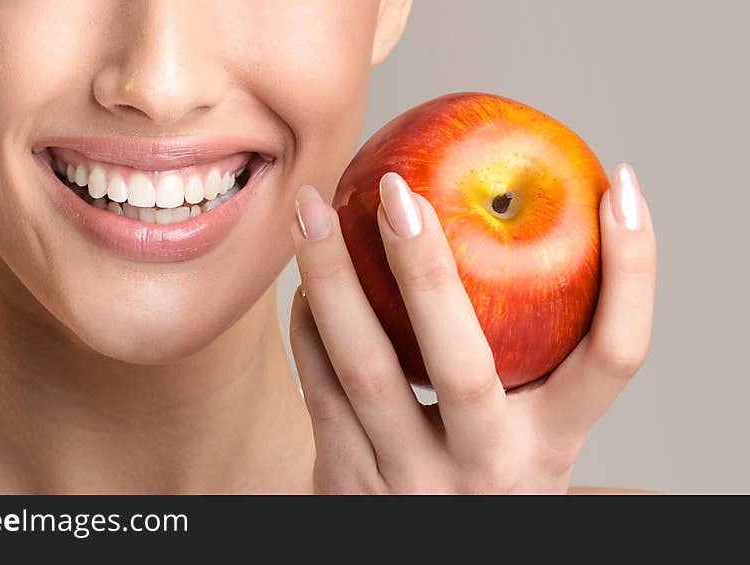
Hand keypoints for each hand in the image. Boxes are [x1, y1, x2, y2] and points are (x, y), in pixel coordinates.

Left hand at [289, 165, 655, 492]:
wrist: (422, 559)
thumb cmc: (481, 472)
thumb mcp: (526, 434)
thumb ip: (534, 362)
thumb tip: (524, 224)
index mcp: (553, 444)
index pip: (617, 356)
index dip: (633, 270)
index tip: (618, 185)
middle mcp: (488, 467)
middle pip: (462, 364)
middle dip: (425, 268)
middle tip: (397, 189)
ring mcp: (411, 480)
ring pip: (364, 368)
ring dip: (332, 278)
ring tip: (314, 207)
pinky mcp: (348, 483)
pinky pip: (320, 388)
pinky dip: (309, 326)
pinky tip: (307, 283)